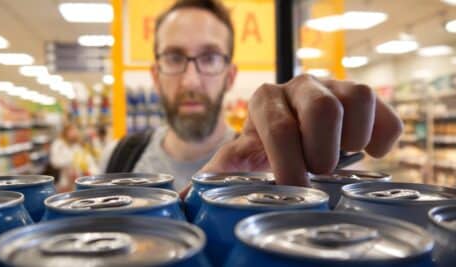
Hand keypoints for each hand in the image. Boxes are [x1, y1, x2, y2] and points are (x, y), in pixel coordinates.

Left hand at [198, 75, 401, 186]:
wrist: (291, 130)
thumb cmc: (262, 149)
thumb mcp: (238, 159)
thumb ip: (218, 174)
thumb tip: (184, 200)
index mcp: (264, 101)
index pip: (279, 127)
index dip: (289, 163)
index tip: (295, 188)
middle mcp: (298, 85)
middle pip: (321, 108)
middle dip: (322, 151)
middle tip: (317, 171)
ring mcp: (333, 86)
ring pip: (356, 98)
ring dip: (352, 140)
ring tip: (339, 159)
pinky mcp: (361, 96)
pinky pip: (383, 109)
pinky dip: (383, 135)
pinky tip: (370, 154)